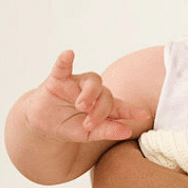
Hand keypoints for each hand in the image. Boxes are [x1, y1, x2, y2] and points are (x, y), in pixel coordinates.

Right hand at [28, 50, 152, 142]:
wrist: (43, 124)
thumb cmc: (69, 126)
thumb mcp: (88, 133)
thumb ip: (107, 130)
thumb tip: (127, 131)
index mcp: (103, 106)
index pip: (121, 106)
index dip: (132, 110)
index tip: (144, 116)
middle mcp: (94, 92)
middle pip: (107, 95)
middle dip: (100, 111)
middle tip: (89, 124)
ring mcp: (77, 83)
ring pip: (93, 80)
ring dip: (89, 94)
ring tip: (81, 106)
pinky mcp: (59, 79)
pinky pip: (63, 66)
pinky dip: (65, 60)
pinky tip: (68, 54)